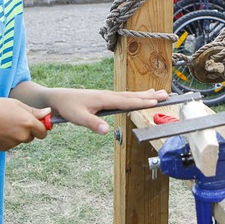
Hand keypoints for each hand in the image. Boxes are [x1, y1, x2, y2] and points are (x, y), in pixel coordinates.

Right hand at [0, 97, 51, 150]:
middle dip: (29, 130)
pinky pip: (11, 143)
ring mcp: (13, 144)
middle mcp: (22, 136)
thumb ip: (33, 111)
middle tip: (15, 119)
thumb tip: (48, 113)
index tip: (37, 122)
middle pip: (33, 136)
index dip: (41, 126)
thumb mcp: (16, 104)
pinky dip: (8, 138)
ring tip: (3, 122)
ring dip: (17, 133)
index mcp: (28, 123)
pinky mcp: (4, 148)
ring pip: (21, 139)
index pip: (43, 131)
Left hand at [51, 88, 168, 133]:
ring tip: (159, 92)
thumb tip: (106, 131)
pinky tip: (138, 96)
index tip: (157, 102)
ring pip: (130, 95)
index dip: (142, 102)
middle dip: (150, 95)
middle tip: (167, 94)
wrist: (57, 98)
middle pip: (133, 95)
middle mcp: (108, 95)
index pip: (127, 101)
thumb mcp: (78, 117)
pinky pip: (124, 96)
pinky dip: (135, 96)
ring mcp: (107, 96)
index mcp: (105, 99)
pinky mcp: (104, 98)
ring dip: (145, 94)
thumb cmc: (67, 107)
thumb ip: (92, 123)